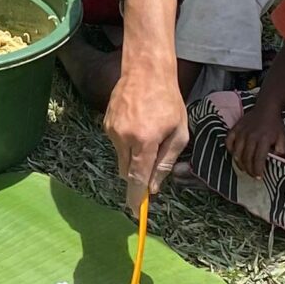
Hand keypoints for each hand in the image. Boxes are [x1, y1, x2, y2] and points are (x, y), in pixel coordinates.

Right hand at [107, 59, 190, 208]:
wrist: (146, 70)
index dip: (136, 198)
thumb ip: (166, 161)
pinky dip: (127, 142)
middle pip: (127, 172)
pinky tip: (138, 124)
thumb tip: (154, 186)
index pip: (137, 178)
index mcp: (145, 141)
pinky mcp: (105, 124)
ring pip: (121, 158)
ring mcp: (111, 130)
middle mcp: (124, 138)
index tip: (136, 213)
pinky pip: (116, 143)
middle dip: (138, 174)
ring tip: (148, 131)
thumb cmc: (168, 100)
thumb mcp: (178, 132)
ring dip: (134, 155)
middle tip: (153, 158)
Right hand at [228, 104, 284, 180]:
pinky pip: (229, 142)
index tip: (258, 177)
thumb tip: (277, 163)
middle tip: (252, 175)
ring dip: (240, 163)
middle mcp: (251, 137)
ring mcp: (241, 132)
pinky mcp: (235, 129)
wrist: (266, 109)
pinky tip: (235, 155)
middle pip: (246, 159)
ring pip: (237, 153)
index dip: (257, 171)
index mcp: (263, 140)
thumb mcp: (283, 139)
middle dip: (249, 170)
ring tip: (244, 168)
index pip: (258, 160)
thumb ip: (281, 152)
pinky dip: (230, 150)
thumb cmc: (275, 125)